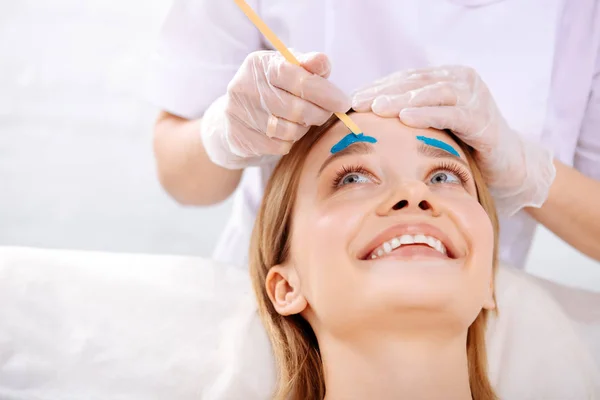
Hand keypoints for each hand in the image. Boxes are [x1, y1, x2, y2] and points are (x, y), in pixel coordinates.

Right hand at [201, 50, 349, 168]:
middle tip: (327, 114)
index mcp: (259, 64)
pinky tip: (287, 133)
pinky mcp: (240, 138)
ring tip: (303, 121)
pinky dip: (290, 141)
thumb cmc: (271, 88)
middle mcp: (244, 87)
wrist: (234, 117)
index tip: (343, 103)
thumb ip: (307, 64)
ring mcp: (239, 114)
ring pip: (290, 130)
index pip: (299, 79)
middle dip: (320, 113)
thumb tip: (323, 62)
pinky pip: (279, 145)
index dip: (326, 93)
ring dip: (304, 128)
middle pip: (297, 108)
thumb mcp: (287, 69)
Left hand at [352, 66, 555, 215]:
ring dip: (402, 100)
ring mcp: (476, 98)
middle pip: (416, 82)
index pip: (406, 78)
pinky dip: (428, 114)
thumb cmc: (463, 148)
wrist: (508, 169)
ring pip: (433, 93)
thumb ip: (409, 116)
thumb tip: (366, 118)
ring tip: (377, 108)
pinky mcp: (485, 121)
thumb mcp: (432, 128)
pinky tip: (406, 119)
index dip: (379, 86)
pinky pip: (453, 114)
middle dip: (384, 92)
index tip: (353, 99)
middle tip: (358, 102)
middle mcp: (463, 82)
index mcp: (447, 78)